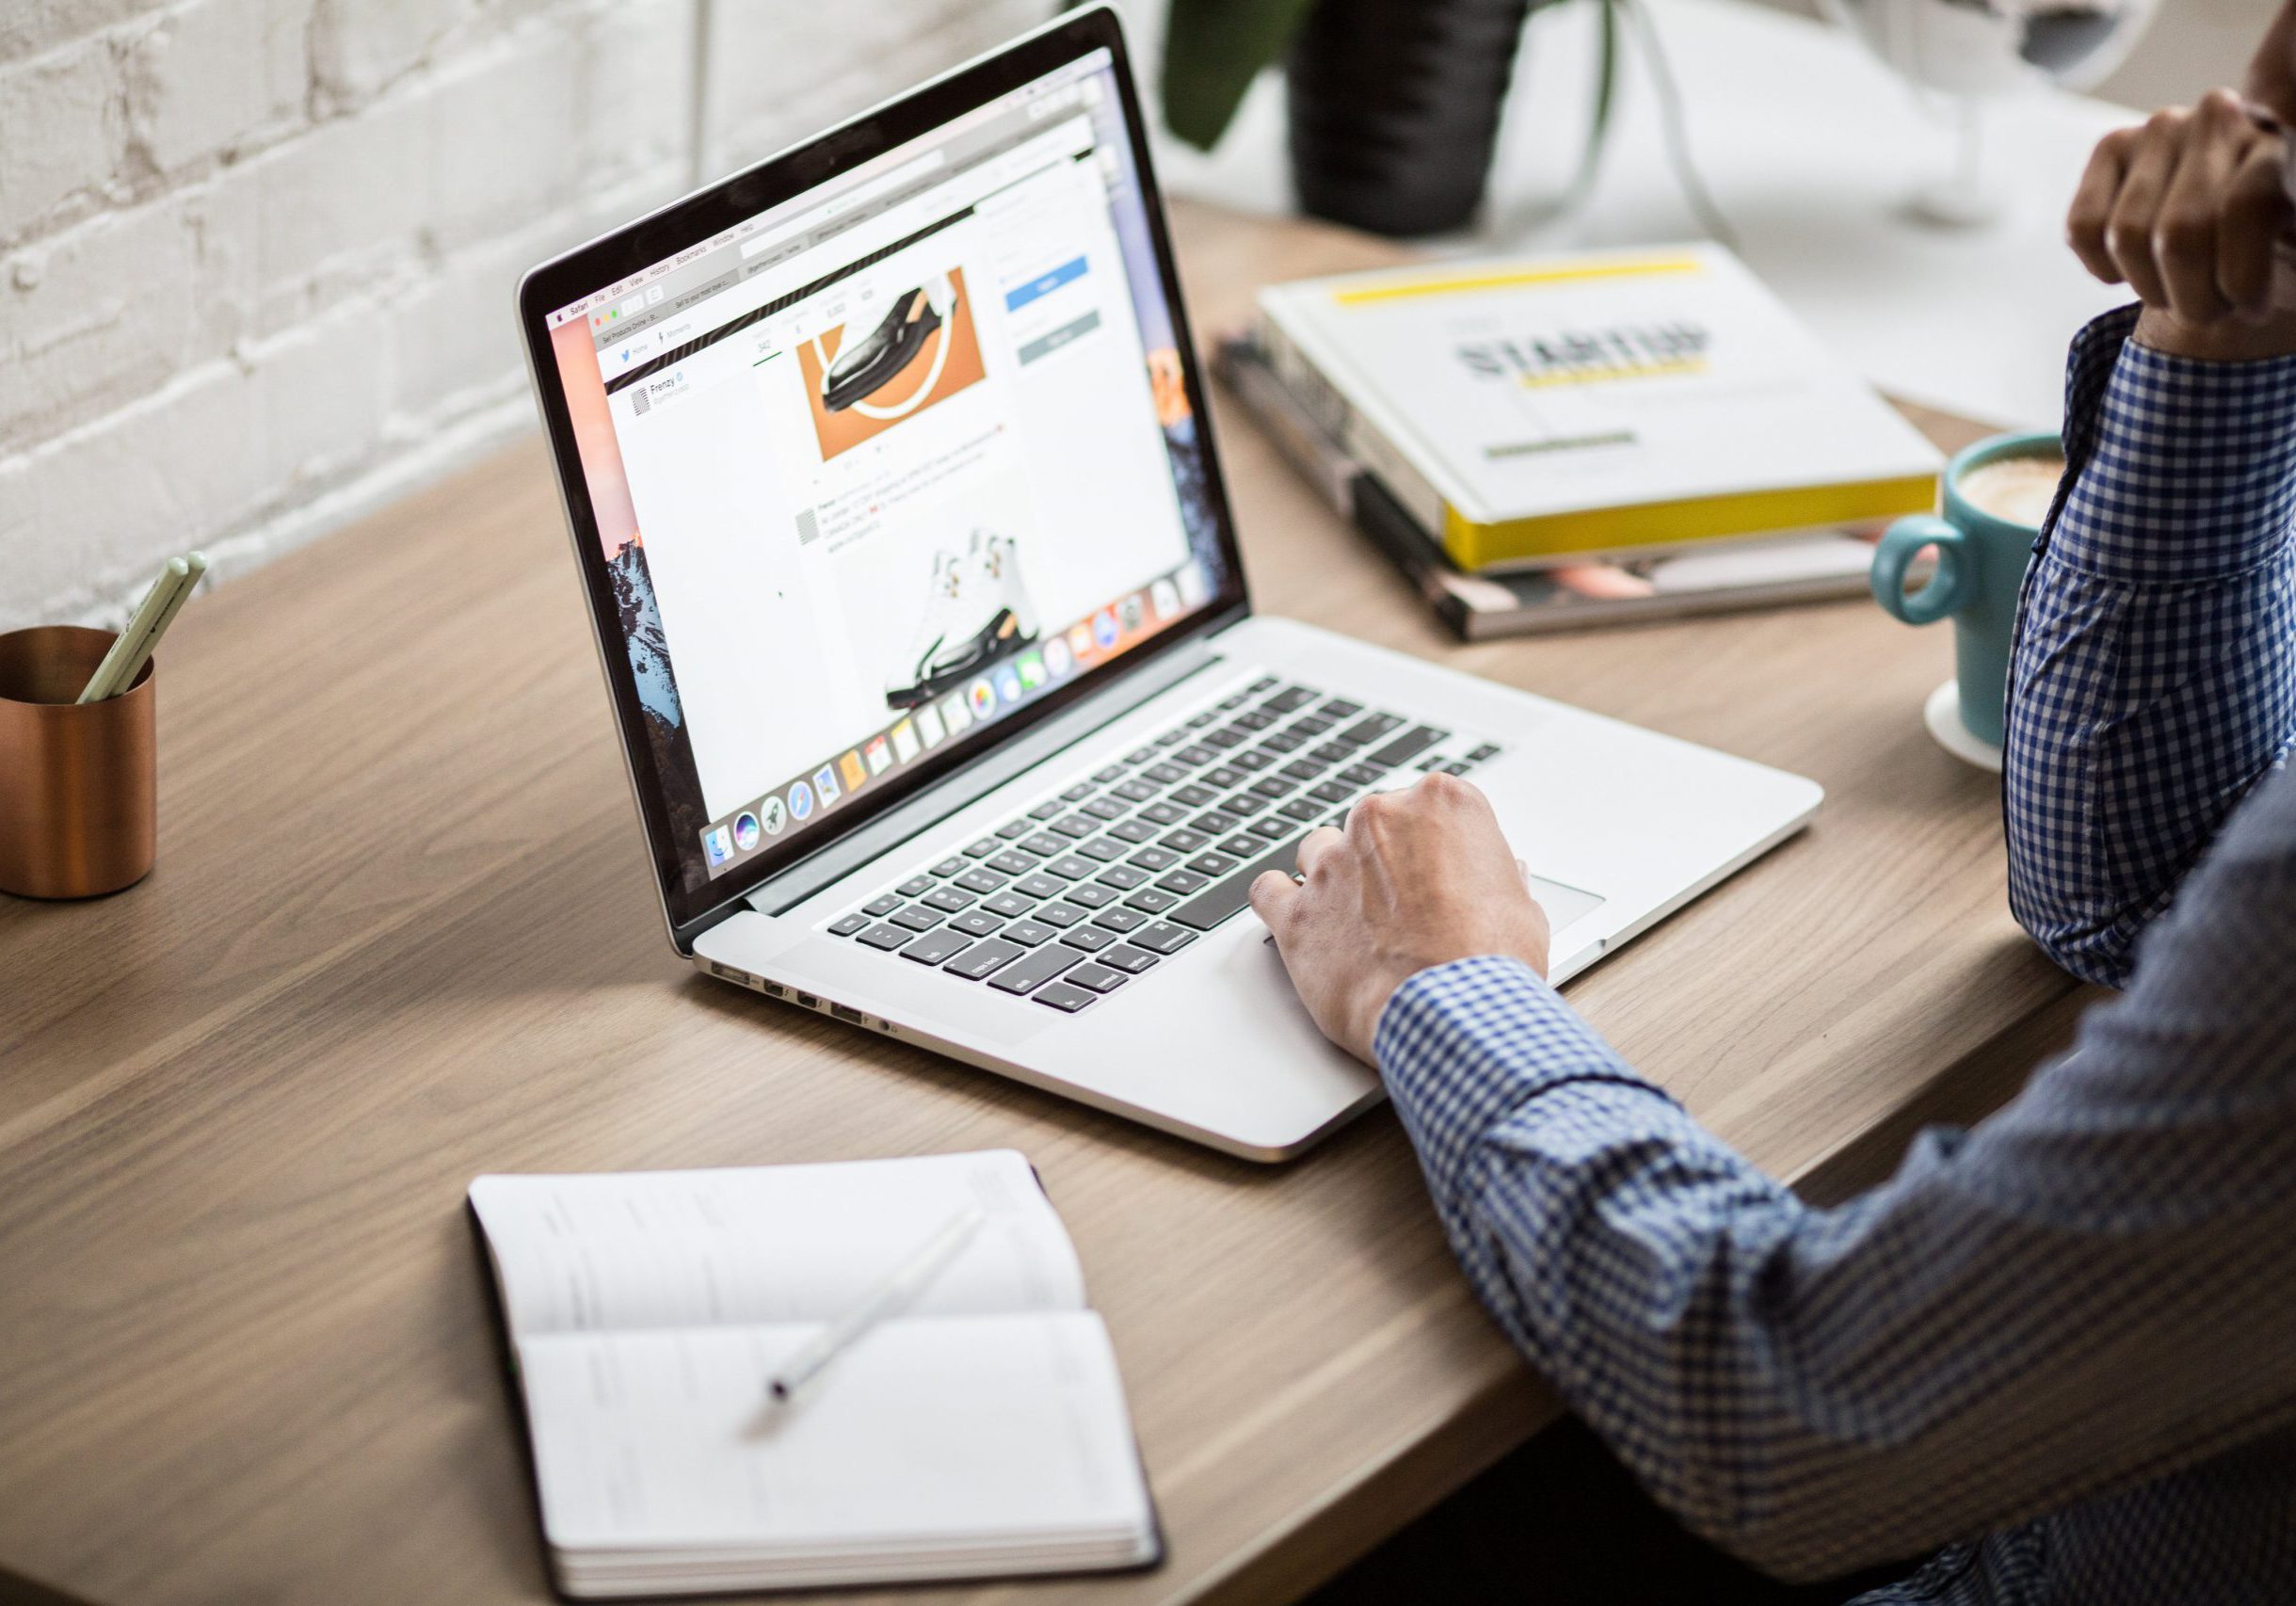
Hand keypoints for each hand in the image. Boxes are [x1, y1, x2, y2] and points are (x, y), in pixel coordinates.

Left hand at [1247, 774, 1550, 1064]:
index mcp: (1442, 802)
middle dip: (1384, 860)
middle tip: (1406, 908)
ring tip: (1357, 921)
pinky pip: (1268, 891)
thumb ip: (1498, 878)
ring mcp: (1332, 862)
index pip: (1429, 807)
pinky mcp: (1297, 911)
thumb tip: (1500, 875)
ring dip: (1334, 878)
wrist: (1452, 1014)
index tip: (1440, 874)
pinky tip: (1300, 921)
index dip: (1435, 846)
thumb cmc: (1492, 963)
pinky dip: (1280, 903)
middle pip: (1372, 825)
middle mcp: (1381, 818)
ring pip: (1318, 850)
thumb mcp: (1522, 908)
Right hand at [2067, 89, 2295, 357]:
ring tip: (2180, 291)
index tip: (2252, 308)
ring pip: (2127, 236)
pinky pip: (2083, 228)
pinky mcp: (2111, 147)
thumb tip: (2278, 220)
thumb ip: (2269, 223)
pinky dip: (2106, 267)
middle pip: (2181, 235)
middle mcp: (2219, 116)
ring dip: (2152, 288)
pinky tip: (2138, 267)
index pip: (2246, 212)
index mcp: (2280, 140)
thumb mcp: (2293, 245)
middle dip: (2192, 297)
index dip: (2242, 281)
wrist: (2241, 229)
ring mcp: (2159, 128)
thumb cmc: (2273, 246)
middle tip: (2211, 310)